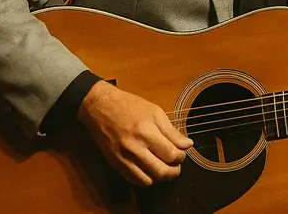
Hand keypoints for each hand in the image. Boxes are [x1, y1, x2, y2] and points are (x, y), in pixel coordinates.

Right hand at [77, 80, 192, 186]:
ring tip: (164, 168)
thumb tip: (187, 144)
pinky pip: (133, 180)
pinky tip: (150, 170)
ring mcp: (123, 158)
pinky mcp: (115, 163)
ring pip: (148, 180)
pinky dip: (146, 179)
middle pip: (161, 172)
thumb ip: (171, 131)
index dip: (181, 157)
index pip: (171, 154)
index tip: (182, 152)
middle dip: (174, 171)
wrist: (100, 107)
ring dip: (160, 178)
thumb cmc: (130, 106)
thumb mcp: (155, 112)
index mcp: (147, 132)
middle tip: (177, 165)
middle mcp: (135, 148)